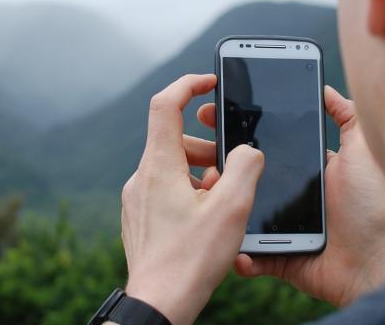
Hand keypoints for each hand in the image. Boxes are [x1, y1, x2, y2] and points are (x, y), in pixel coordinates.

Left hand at [121, 74, 264, 324]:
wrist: (158, 304)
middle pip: (175, 139)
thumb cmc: (191, 260)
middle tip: (231, 167)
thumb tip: (248, 150)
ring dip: (200, 172)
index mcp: (159, 166)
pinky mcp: (139, 217)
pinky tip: (206, 218)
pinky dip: (189, 191)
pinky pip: (165, 189)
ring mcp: (136, 199)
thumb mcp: (231, 210)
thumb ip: (245, 168)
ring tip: (223, 200)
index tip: (209, 83)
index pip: (165, 104)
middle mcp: (141, 177)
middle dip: (208, 146)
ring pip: (171, 167)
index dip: (188, 85)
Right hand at [221, 86, 384, 306]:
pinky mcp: (278, 259)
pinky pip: (251, 256)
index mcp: (305, 173)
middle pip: (248, 181)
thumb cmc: (372, 208)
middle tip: (200, 156)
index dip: (239, 136)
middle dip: (221, 169)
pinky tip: (232, 244)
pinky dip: (239, 254)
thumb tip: (327, 89)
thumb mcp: (363, 152)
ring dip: (223, 208)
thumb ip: (348, 118)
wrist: (376, 263)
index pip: (266, 150)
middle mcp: (291, 199)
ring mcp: (282, 230)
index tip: (213, 118)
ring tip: (210, 196)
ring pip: (242, 216)